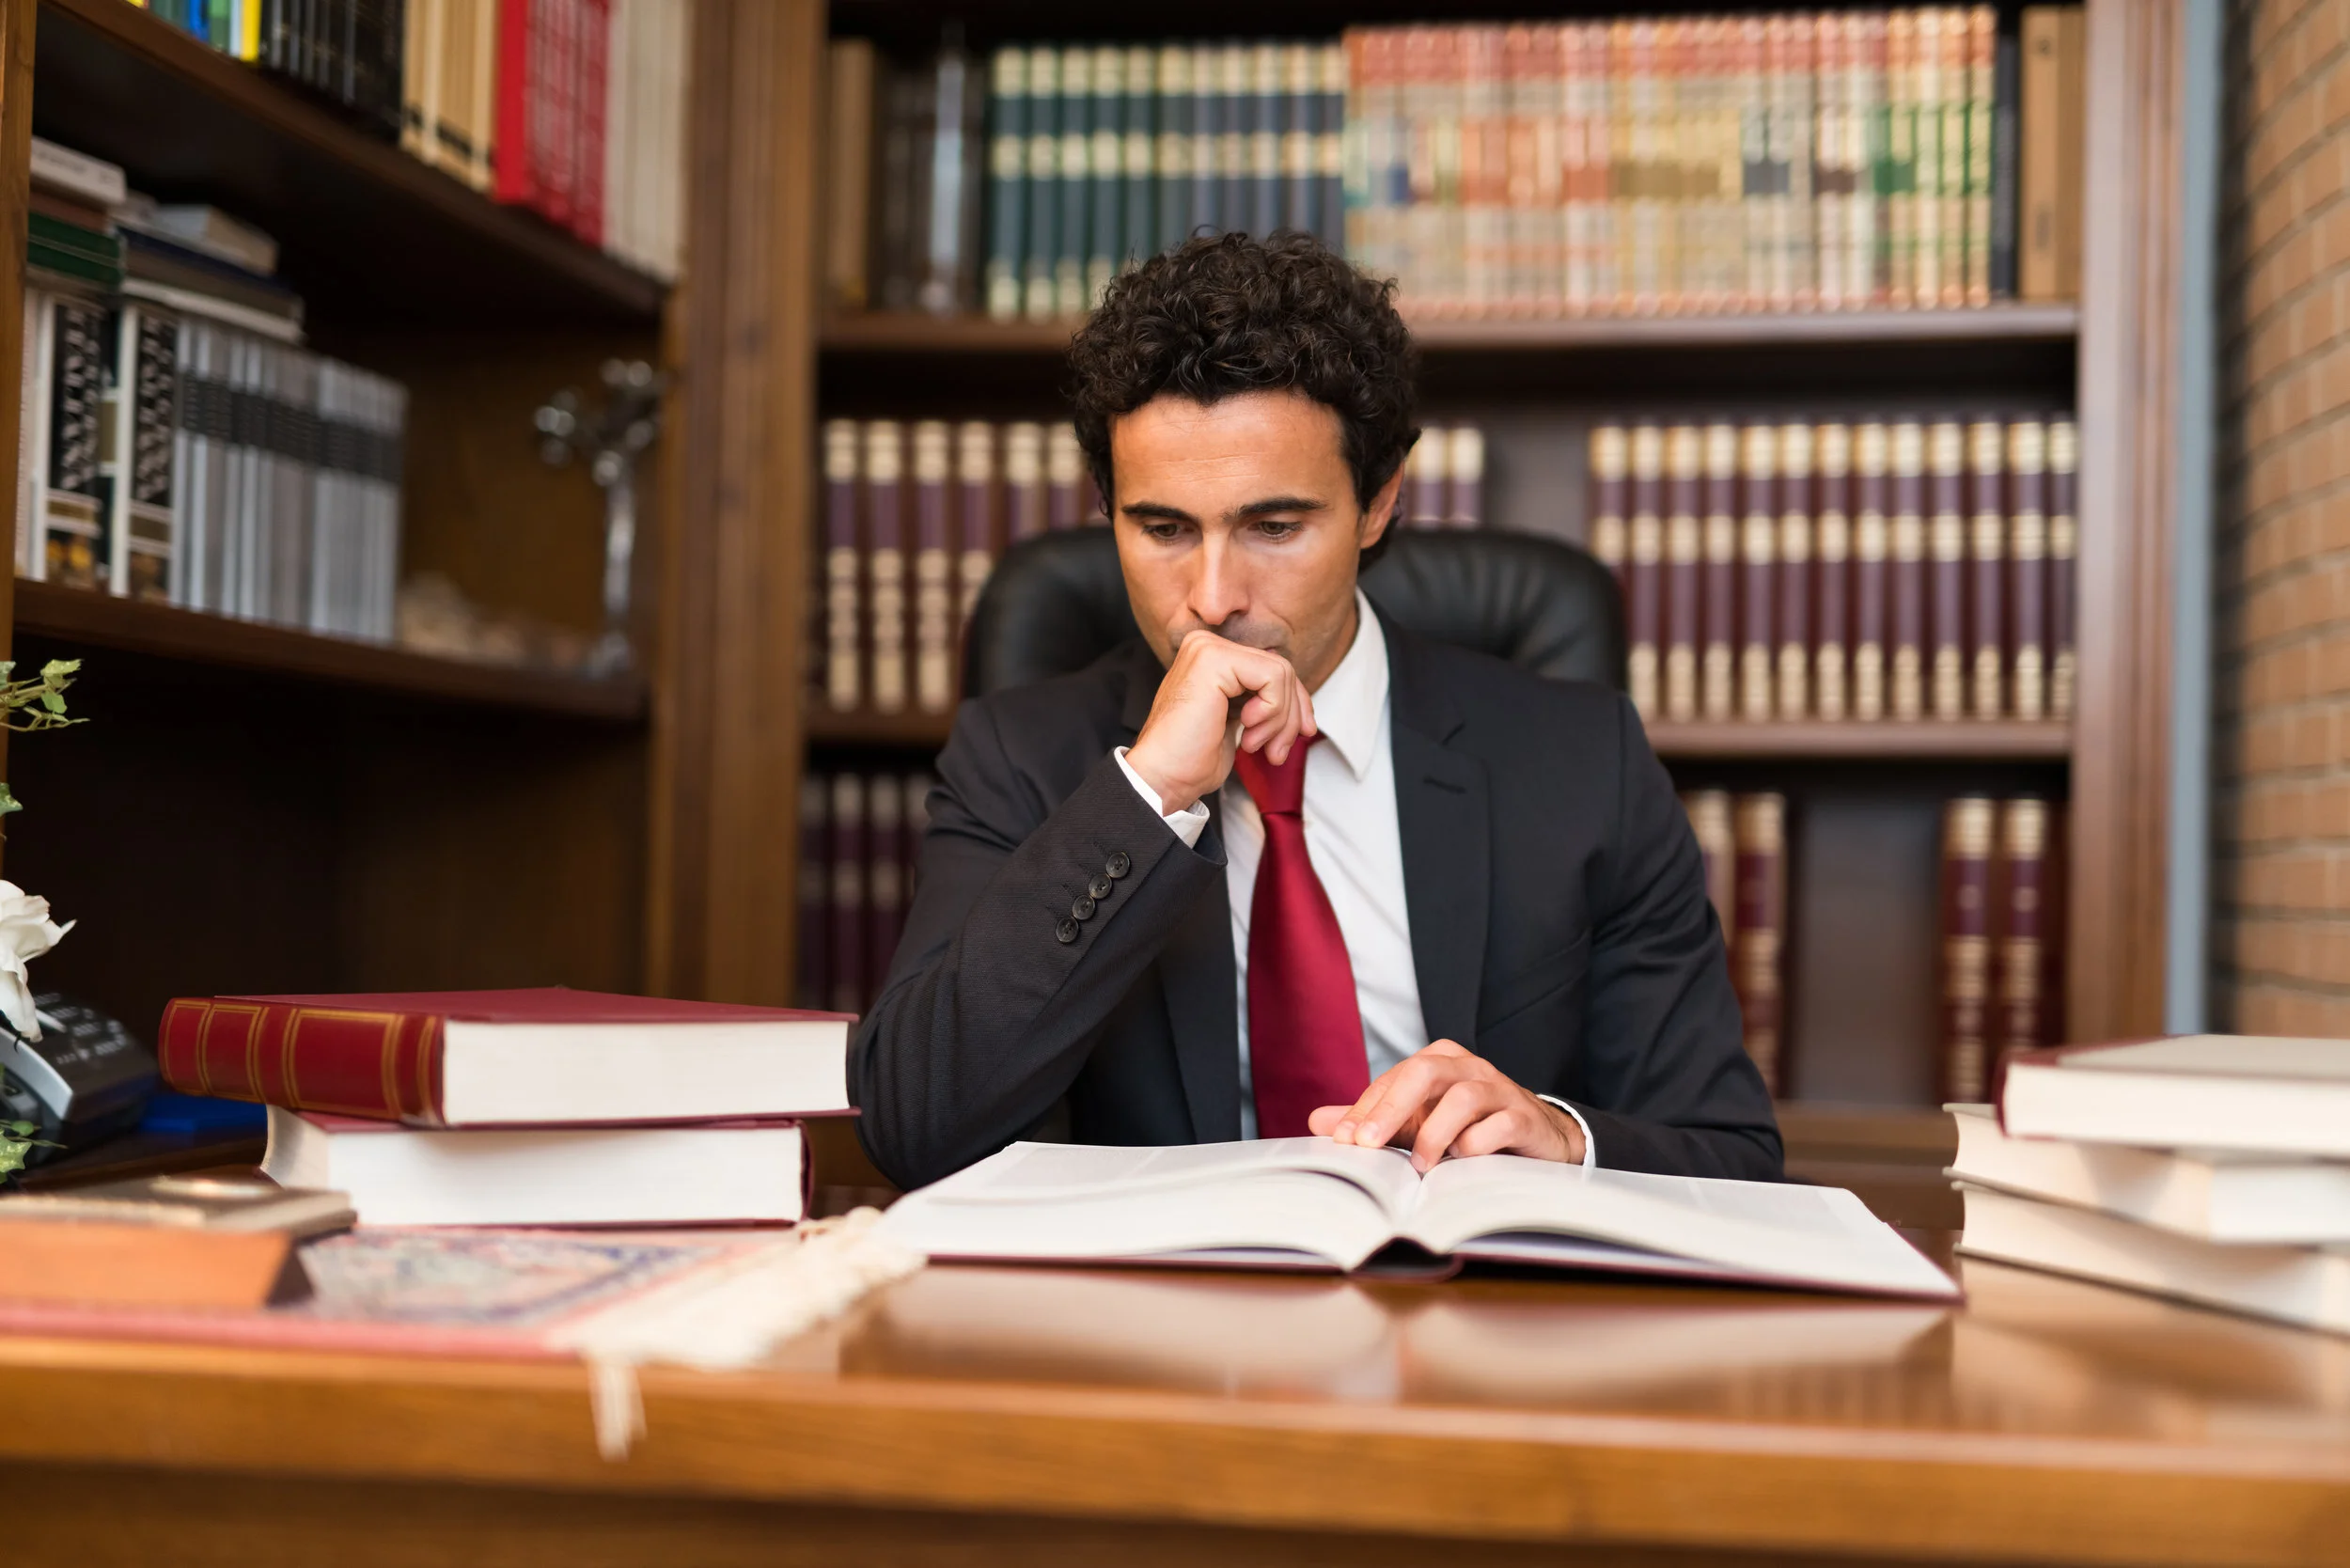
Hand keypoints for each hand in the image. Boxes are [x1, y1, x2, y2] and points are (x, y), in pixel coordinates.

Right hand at [1124, 631, 1316, 812]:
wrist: (1163, 778)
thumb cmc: (1192, 758)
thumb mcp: (1238, 719)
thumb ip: (1261, 699)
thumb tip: (1301, 699)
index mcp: (1211, 656)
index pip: (1273, 667)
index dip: (1296, 701)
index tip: (1302, 732)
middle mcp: (1207, 644)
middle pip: (1281, 669)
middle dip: (1289, 716)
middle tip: (1275, 750)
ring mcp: (1208, 648)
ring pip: (1281, 674)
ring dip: (1280, 720)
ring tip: (1255, 745)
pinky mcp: (1214, 660)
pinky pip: (1273, 678)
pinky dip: (1272, 712)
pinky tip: (1247, 731)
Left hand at [1307, 1040, 1584, 1172]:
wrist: (1538, 1137)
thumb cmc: (1470, 1126)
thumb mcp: (1418, 1121)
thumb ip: (1373, 1120)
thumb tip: (1317, 1122)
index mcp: (1439, 1060)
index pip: (1393, 1079)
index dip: (1365, 1109)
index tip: (1344, 1141)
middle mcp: (1468, 1067)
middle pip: (1424, 1072)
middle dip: (1391, 1108)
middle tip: (1367, 1144)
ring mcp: (1500, 1089)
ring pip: (1461, 1098)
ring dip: (1434, 1134)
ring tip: (1420, 1163)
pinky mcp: (1523, 1117)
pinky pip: (1497, 1127)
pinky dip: (1474, 1146)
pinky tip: (1462, 1162)